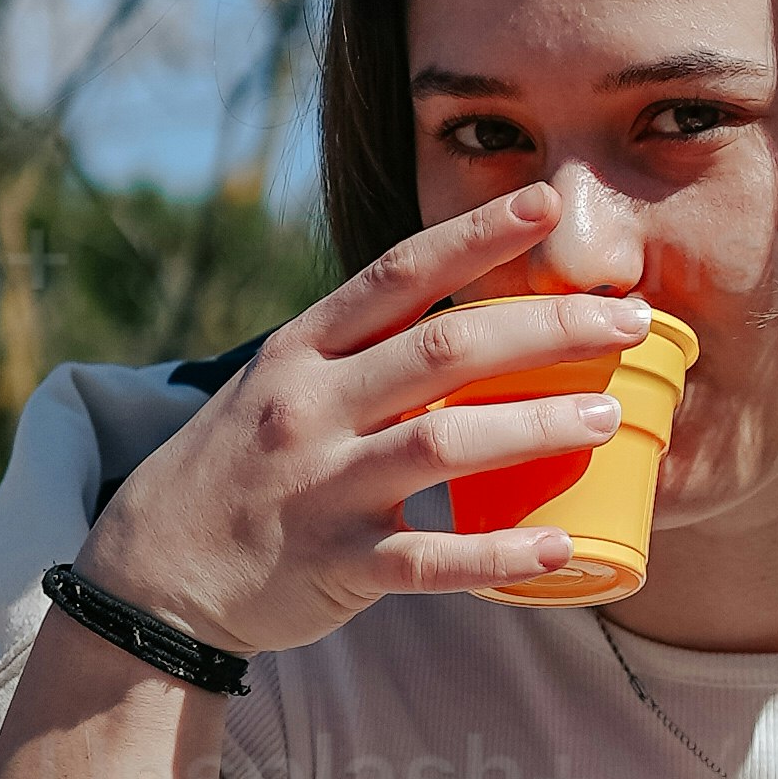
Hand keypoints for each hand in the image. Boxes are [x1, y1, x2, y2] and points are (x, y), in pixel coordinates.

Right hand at [71, 189, 655, 671]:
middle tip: (626, 318)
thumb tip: (469, 319)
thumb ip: (361, 352)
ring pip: (446, 446)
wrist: (152, 577)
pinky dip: (500, 555)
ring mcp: (324, 485)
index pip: (399, 274)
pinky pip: (432, 558)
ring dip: (536, 429)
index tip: (550, 201)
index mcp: (303, 351)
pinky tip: (561, 547)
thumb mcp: (281, 385)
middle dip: (545, 327)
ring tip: (608, 419)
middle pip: (444, 351)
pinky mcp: (337, 562)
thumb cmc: (239, 469)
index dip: (477, 234)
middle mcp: (313, 407)